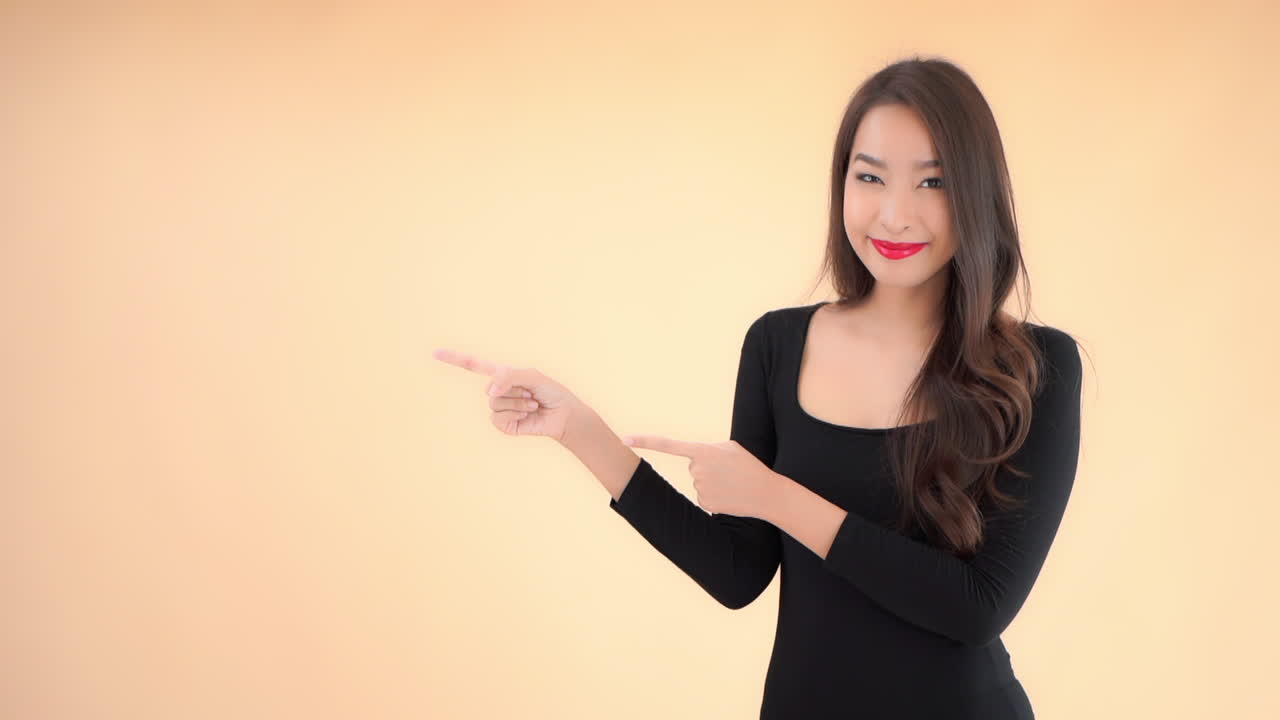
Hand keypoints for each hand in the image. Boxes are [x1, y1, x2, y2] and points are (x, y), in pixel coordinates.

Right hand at [433, 347, 585, 442]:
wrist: (563, 415)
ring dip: (517, 403)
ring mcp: (499, 409)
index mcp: (502, 375)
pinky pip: (498, 418)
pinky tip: (527, 415)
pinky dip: (515, 415)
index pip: (473, 365)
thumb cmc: (550, 392)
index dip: (454, 358)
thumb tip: (488, 392)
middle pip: (490, 386)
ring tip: (532, 404)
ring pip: (494, 403)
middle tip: (531, 392)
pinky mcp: (503, 425)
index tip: (435, 353)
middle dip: (515, 388)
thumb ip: (508, 376)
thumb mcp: (531, 375)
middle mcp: (497, 391)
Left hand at [620, 435, 779, 518]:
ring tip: (732, 482)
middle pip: (693, 465)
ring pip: (699, 481)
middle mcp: (696, 469)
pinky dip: (716, 495)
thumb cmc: (748, 466)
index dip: (644, 441)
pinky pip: (704, 495)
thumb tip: (694, 460)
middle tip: (729, 470)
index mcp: (702, 451)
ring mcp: (699, 487)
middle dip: (708, 466)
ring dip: (713, 481)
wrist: (766, 493)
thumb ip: (708, 449)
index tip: (624, 438)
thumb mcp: (730, 447)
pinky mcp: (704, 503)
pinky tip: (729, 495)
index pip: (667, 444)